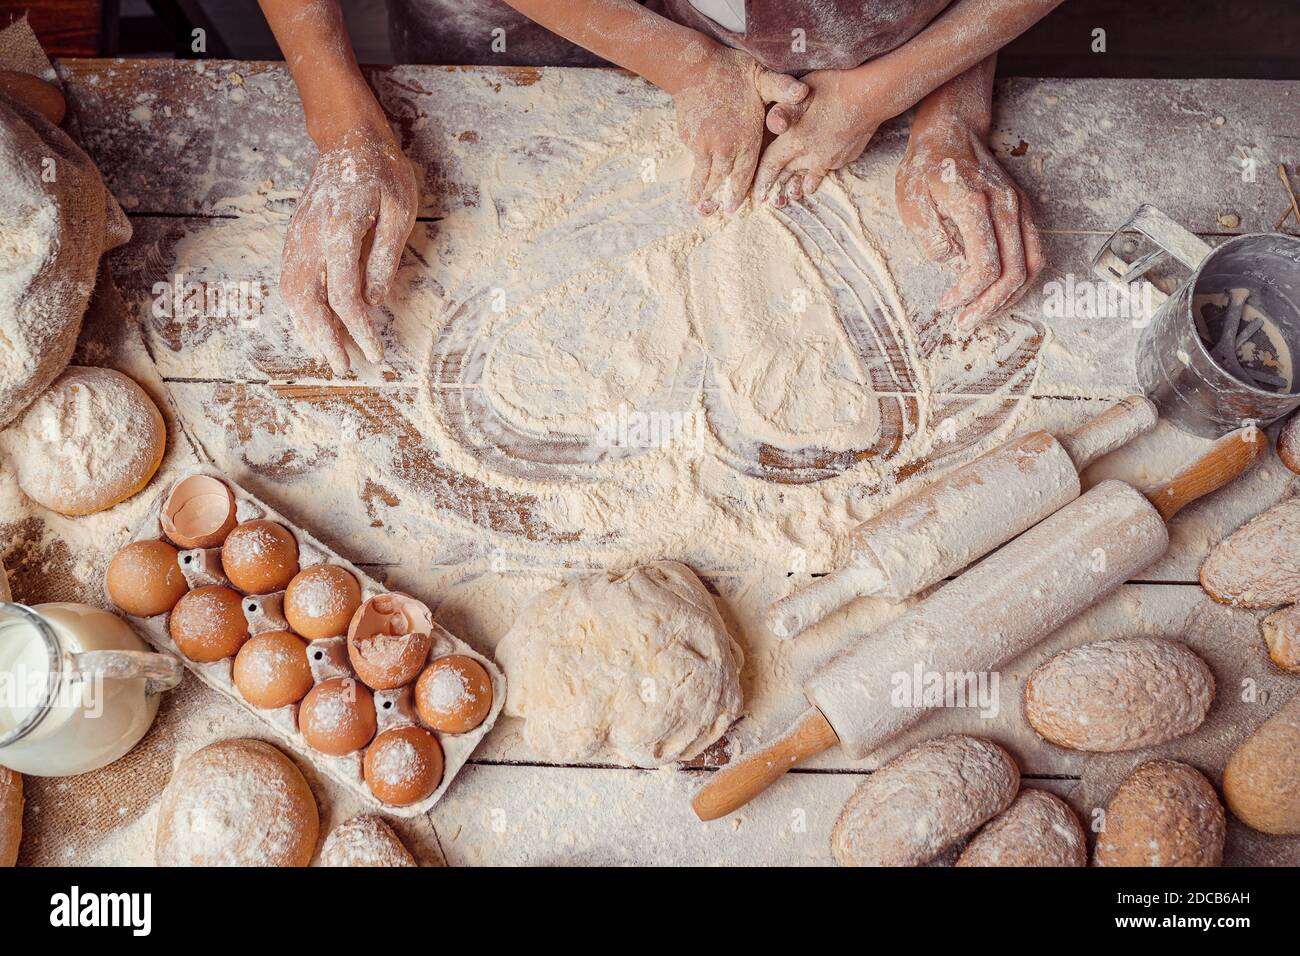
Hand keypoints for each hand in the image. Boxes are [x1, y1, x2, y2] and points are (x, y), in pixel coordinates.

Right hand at [280, 123, 418, 373]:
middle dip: (326, 340)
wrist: (347, 138)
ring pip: (292, 294)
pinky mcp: (294, 238)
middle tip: (345, 368)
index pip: (345, 295)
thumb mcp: (399, 212)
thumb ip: (385, 259)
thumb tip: (376, 302)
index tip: (376, 352)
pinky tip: (313, 327)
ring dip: (308, 329)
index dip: (360, 329)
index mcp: (339, 230)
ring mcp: (296, 237)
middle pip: (309, 302)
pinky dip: (299, 310)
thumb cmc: (381, 172)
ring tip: (328, 355)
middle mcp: (310, 237)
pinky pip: (290, 282)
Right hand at [673, 45, 806, 214]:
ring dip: (701, 193)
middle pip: (722, 180)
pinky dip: (694, 176)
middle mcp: (726, 146)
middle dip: (718, 198)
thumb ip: (783, 89)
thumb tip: (804, 92)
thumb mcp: (763, 78)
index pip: (745, 174)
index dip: (740, 193)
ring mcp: (705, 145)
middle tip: (717, 212)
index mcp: (747, 137)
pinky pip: (695, 162)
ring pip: (705, 176)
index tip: (734, 207)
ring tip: (698, 206)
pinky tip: (693, 186)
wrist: (695, 67)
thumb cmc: (732, 71)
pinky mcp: (690, 140)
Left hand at [755, 69, 879, 204]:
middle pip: (787, 177)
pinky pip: (825, 171)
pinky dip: (816, 175)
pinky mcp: (845, 159)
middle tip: (768, 201)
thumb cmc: (837, 85)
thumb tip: (772, 124)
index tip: (756, 194)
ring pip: (808, 181)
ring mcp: (830, 160)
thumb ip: (784, 109)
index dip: (762, 180)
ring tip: (791, 195)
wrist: (875, 94)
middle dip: (776, 189)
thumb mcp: (805, 91)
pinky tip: (814, 176)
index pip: (772, 165)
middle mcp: (812, 156)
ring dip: (798, 188)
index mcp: (797, 140)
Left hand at [895, 119, 1043, 330]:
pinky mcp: (1022, 209)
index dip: (965, 294)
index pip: (983, 265)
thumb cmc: (926, 167)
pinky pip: (1033, 252)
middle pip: (1013, 271)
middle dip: (988, 305)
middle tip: (964, 323)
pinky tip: (997, 293)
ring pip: (1031, 264)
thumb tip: (953, 267)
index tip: (945, 305)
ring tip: (982, 313)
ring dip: (1008, 297)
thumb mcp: (911, 203)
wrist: (951, 131)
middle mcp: (1005, 205)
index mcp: (975, 204)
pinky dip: (1019, 279)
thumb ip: (931, 239)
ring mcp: (1019, 207)